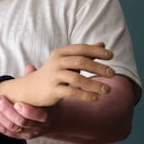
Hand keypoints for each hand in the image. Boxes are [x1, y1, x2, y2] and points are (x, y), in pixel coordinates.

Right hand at [0, 43, 114, 106]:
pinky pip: (71, 92)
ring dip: (95, 84)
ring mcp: (54, 76)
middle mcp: (57, 62)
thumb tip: (103, 45)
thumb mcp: (67, 61)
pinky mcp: (52, 90)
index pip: (81, 49)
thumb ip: (84, 53)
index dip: (97, 52)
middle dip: (99, 68)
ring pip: (77, 78)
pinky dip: (85, 95)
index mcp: (61, 52)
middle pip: (81, 62)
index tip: (111, 56)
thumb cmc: (53, 73)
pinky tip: (96, 98)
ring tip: (108, 90)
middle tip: (113, 74)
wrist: (31, 88)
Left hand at [0, 65, 54, 138]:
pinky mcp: (18, 136)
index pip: (38, 116)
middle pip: (21, 122)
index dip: (27, 111)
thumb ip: (37, 81)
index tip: (17, 103)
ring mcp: (28, 133)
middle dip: (7, 111)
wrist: (52, 120)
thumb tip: (30, 68)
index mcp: (46, 115)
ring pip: (11, 127)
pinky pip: (4, 131)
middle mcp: (38, 127)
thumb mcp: (45, 92)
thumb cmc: (46, 102)